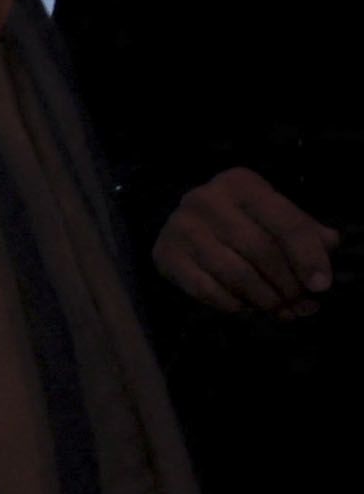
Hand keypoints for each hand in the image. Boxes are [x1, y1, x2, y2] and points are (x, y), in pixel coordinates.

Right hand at [156, 165, 338, 320]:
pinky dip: (231, 304)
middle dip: (286, 283)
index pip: (285, 223)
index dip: (308, 257)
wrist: (186, 223)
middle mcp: (207, 199)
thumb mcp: (274, 216)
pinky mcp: (165, 254)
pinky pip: (206, 289)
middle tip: (300, 304)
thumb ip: (305, 233)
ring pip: (235, 273)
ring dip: (263, 299)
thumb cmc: (241, 220)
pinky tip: (245, 306)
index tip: (321, 286)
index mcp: (241, 183)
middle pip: (261, 250)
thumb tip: (327, 253)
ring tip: (279, 310)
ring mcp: (182, 227)